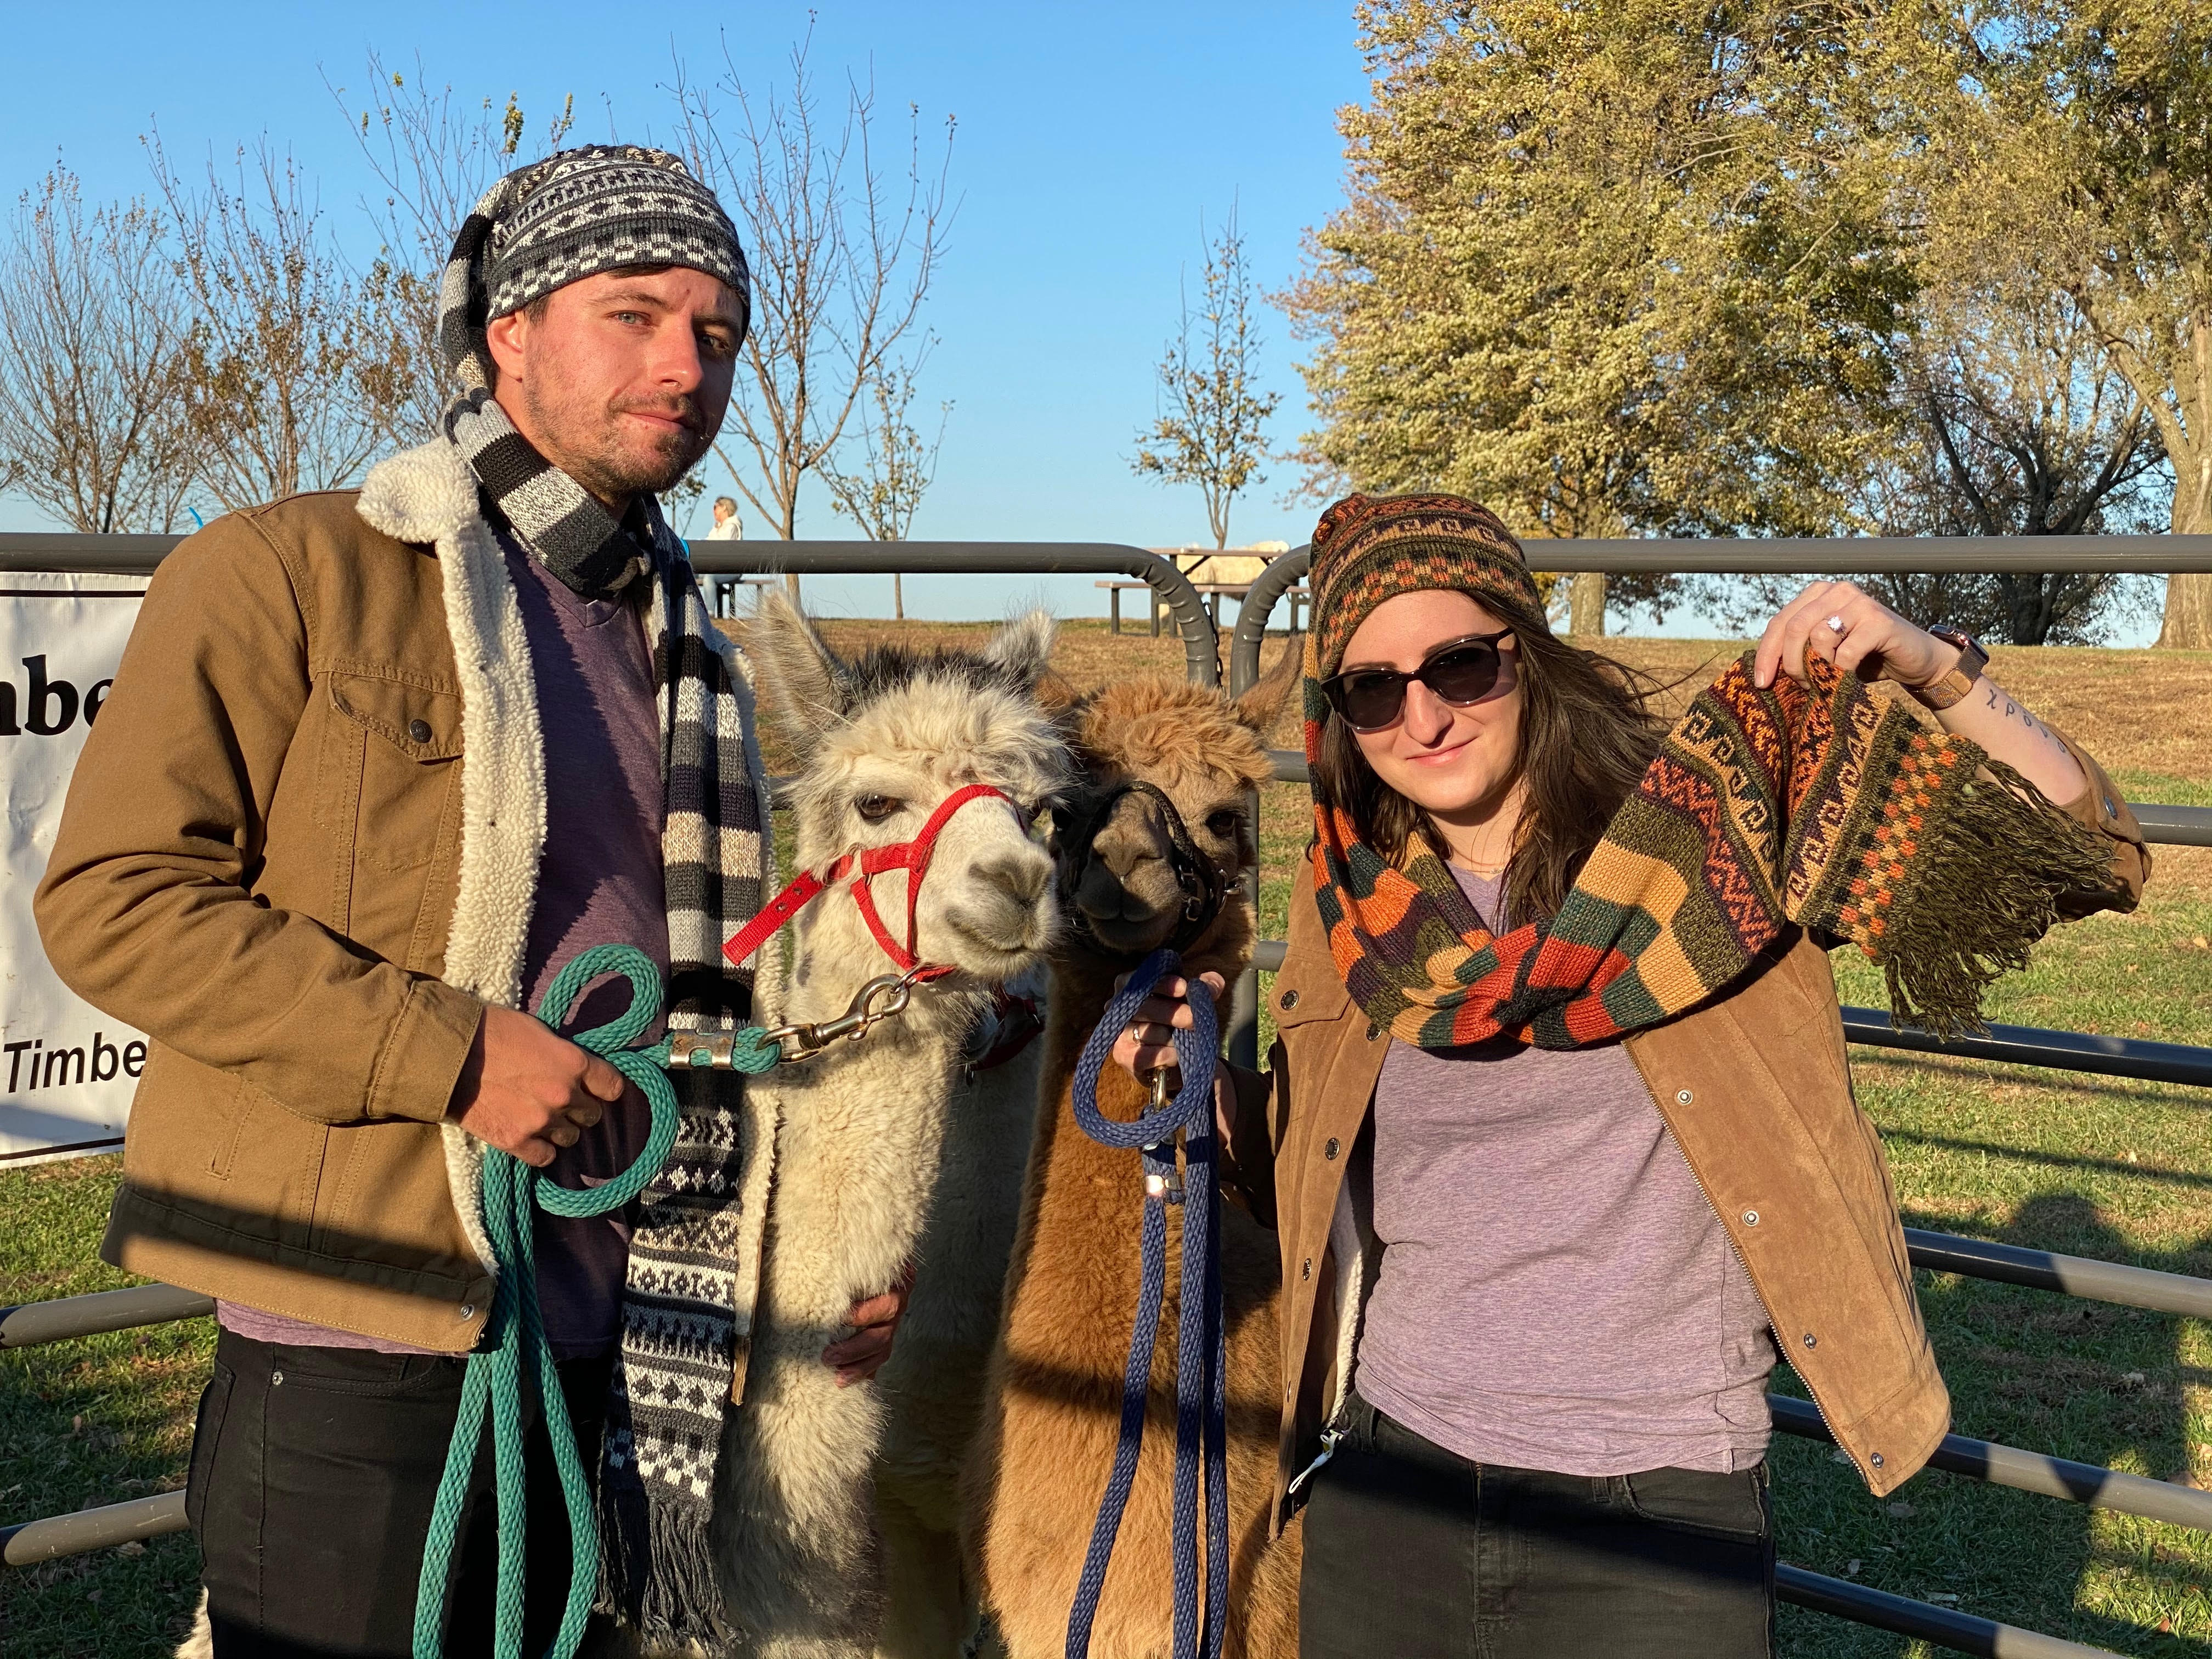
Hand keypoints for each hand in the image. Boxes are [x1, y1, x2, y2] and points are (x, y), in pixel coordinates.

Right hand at [447, 1004, 626, 1168]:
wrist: (448, 1054)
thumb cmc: (492, 1032)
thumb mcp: (538, 1032)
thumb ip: (564, 1055)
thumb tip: (577, 1069)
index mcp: (574, 1063)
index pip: (613, 1086)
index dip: (605, 1088)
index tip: (597, 1089)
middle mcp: (564, 1095)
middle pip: (593, 1115)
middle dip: (580, 1109)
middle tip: (561, 1101)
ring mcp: (541, 1121)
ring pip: (570, 1138)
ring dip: (560, 1129)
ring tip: (541, 1117)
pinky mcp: (516, 1141)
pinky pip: (545, 1157)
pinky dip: (540, 1148)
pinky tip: (529, 1136)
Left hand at [823, 1260, 914, 1387]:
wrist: (874, 1257)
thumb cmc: (857, 1251)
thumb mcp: (856, 1249)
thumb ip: (843, 1253)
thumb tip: (816, 1242)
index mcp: (898, 1282)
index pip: (888, 1303)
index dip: (865, 1314)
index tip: (840, 1318)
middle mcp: (899, 1305)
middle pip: (883, 1334)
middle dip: (855, 1349)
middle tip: (827, 1356)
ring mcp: (892, 1324)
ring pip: (881, 1352)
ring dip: (858, 1367)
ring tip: (837, 1378)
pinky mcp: (883, 1340)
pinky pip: (877, 1362)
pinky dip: (863, 1373)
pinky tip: (844, 1383)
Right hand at [1107, 969, 1234, 1138]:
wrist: (1170, 1059)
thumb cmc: (1177, 1021)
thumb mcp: (1192, 1001)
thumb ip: (1205, 988)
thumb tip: (1215, 983)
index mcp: (1131, 985)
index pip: (1143, 980)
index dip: (1163, 983)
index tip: (1183, 988)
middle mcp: (1118, 1006)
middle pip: (1146, 1007)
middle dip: (1174, 1013)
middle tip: (1193, 1019)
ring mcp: (1118, 1031)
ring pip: (1150, 1032)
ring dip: (1174, 1038)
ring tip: (1183, 1040)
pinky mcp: (1122, 1055)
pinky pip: (1151, 1054)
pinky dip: (1170, 1055)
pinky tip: (1176, 1055)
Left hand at [1753, 581, 1955, 691]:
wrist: (1914, 661)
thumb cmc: (1863, 658)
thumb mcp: (1823, 651)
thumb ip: (1798, 649)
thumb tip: (1763, 672)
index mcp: (1818, 594)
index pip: (1780, 622)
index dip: (1766, 654)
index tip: (1761, 684)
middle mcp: (1837, 591)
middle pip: (1794, 628)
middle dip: (1790, 664)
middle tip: (1802, 685)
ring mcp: (1860, 602)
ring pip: (1817, 637)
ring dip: (1817, 668)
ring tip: (1828, 679)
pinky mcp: (1879, 620)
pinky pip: (1845, 652)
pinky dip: (1842, 671)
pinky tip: (1850, 675)